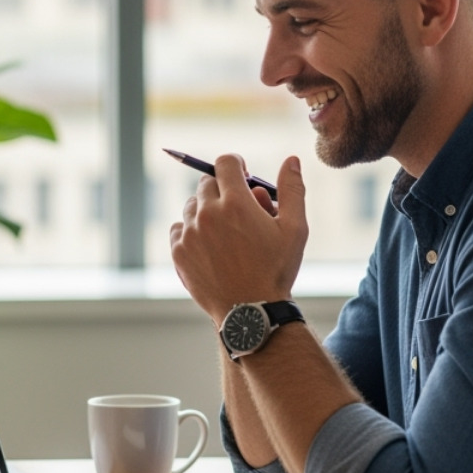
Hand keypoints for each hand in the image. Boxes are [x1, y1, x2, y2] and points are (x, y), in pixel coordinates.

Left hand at [169, 153, 308, 321]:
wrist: (250, 312)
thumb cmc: (276, 269)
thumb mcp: (295, 229)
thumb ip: (292, 190)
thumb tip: (291, 160)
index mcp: (236, 203)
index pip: (225, 163)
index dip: (235, 164)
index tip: (242, 172)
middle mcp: (207, 214)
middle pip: (207, 183)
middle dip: (223, 188)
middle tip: (239, 207)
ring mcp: (189, 233)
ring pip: (192, 206)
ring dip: (206, 209)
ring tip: (226, 231)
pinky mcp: (178, 252)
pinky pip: (178, 228)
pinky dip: (191, 231)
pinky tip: (210, 245)